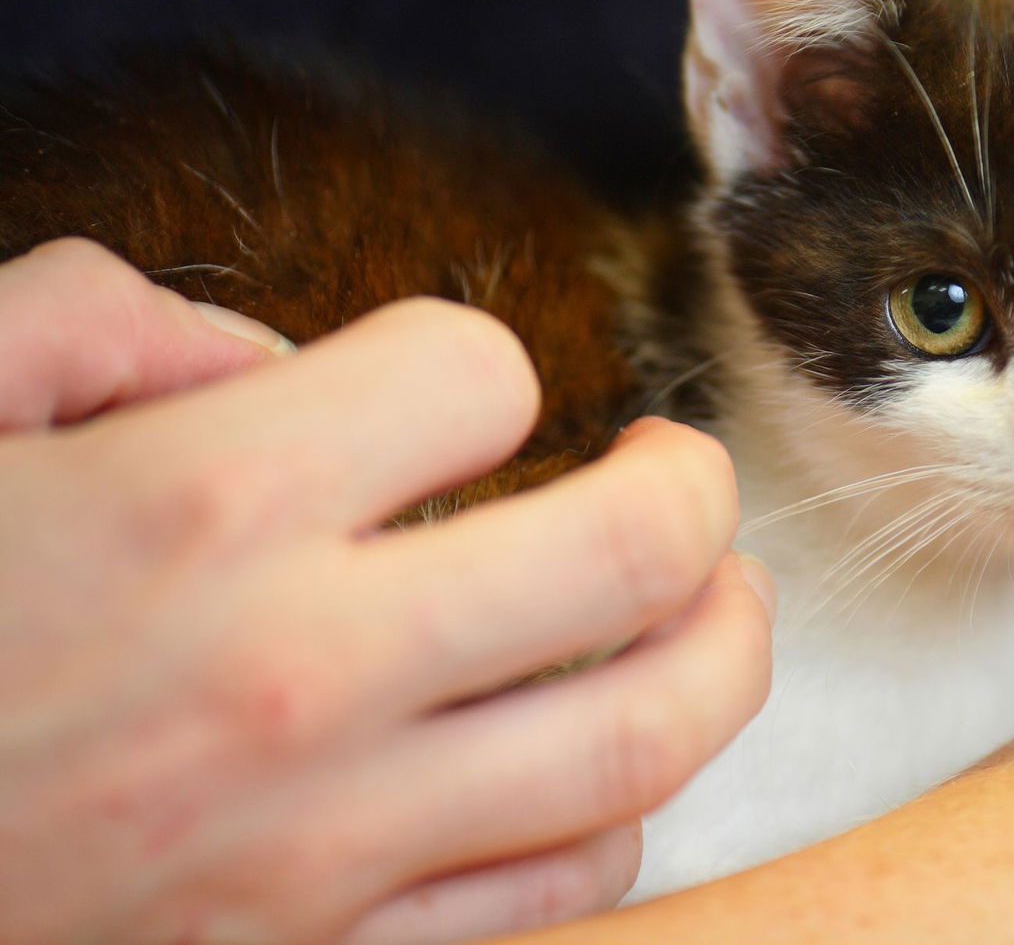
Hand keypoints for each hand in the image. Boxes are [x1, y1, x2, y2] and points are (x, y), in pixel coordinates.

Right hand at [0, 239, 772, 944]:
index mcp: (199, 511)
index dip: (463, 363)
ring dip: (723, 648)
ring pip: (644, 737)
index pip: (472, 373)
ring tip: (719, 597)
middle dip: (689, 486)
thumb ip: (93, 322)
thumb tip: (252, 353)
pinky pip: (562, 892)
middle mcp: (296, 677)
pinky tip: (601, 758)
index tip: (430, 397)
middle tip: (677, 469)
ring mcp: (327, 846)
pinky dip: (621, 812)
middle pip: (631, 552)